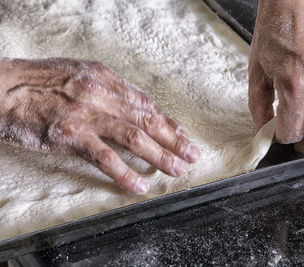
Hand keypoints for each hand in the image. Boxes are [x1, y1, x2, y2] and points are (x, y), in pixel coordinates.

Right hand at [0, 58, 199, 193]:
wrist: (5, 87)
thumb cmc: (42, 82)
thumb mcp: (81, 75)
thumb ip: (109, 90)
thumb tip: (135, 109)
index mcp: (106, 79)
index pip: (146, 104)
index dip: (168, 122)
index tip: (183, 137)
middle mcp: (102, 94)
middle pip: (147, 120)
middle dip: (174, 140)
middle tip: (191, 155)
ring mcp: (88, 115)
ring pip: (134, 138)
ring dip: (159, 156)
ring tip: (175, 170)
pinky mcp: (71, 135)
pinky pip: (105, 157)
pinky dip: (125, 173)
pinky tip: (140, 186)